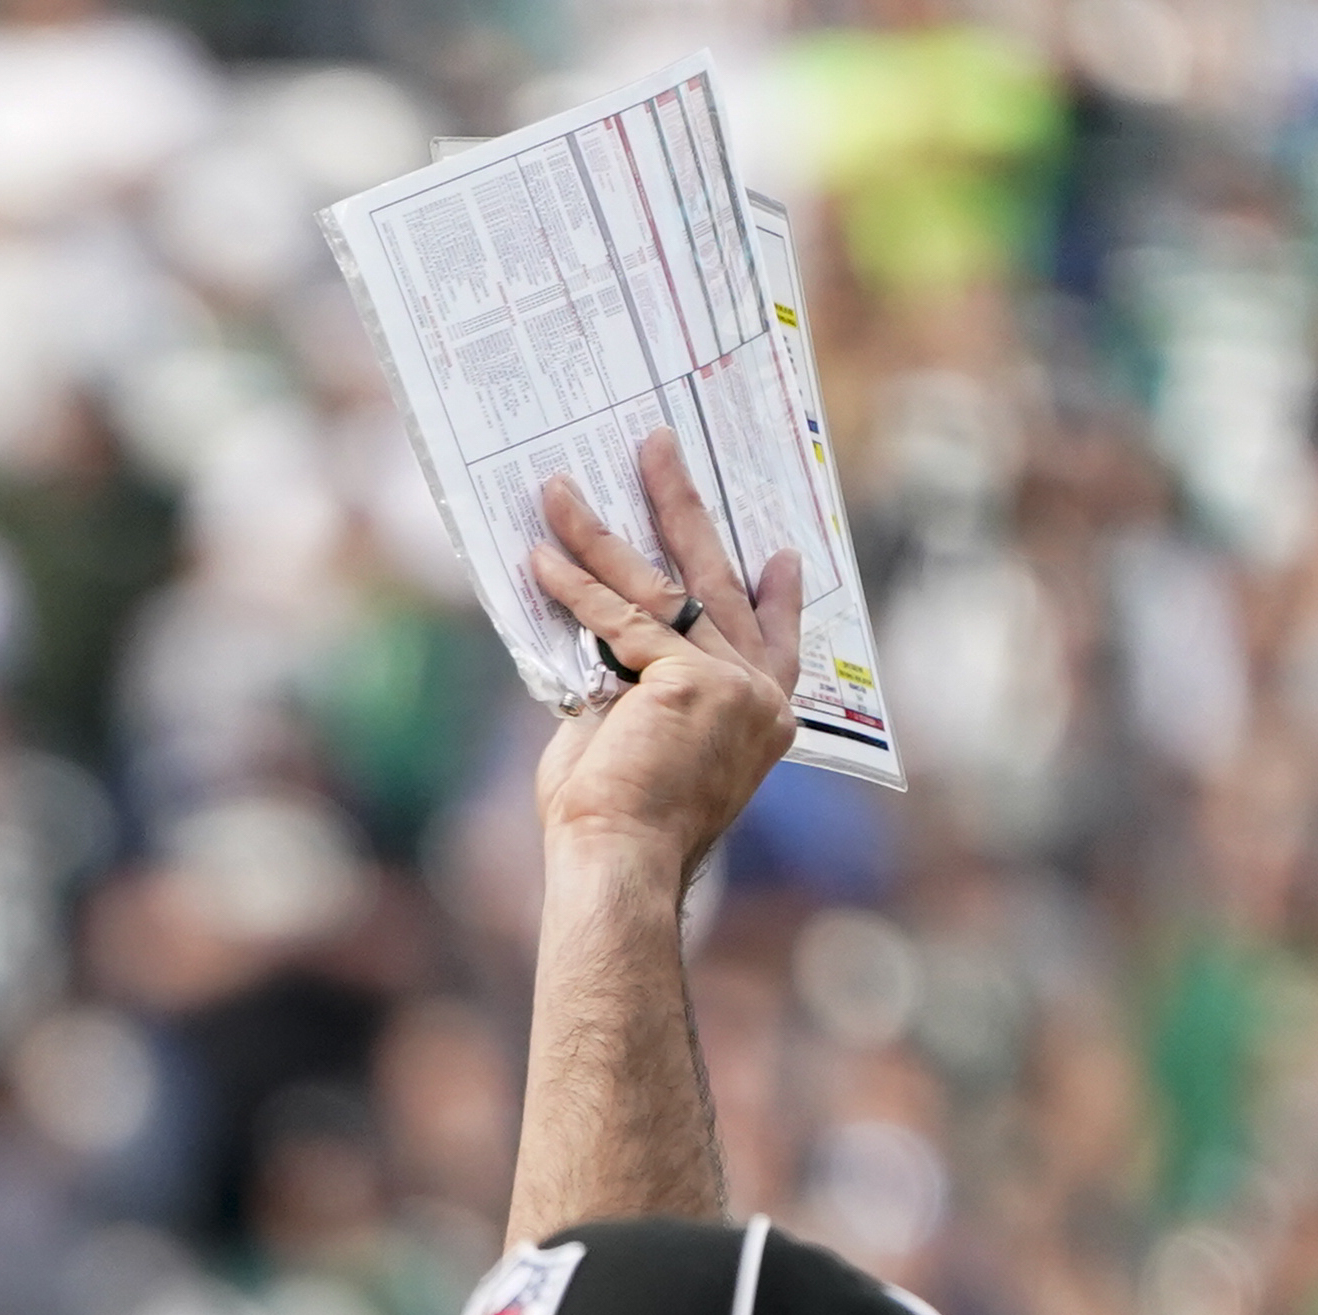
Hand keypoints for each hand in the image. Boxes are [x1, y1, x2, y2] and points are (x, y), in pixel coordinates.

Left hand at [525, 429, 802, 877]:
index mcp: (765, 721)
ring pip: (662, 587)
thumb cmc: (618, 821)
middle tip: (659, 447)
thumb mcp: (640, 735)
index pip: (776, 641)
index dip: (776, 595)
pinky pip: (621, 619)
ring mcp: (732, 685)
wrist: (620, 864)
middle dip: (682, 508)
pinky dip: (574, 586)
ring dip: (604, 531)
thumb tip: (604, 633)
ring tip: (562, 487)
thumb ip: (639, 681)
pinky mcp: (687, 680)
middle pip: (718, 582)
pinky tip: (539, 553)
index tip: (779, 555)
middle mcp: (761, 698)